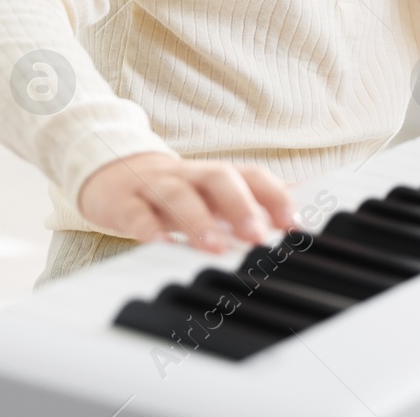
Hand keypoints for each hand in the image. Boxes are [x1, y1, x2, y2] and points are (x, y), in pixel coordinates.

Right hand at [77, 151, 299, 253]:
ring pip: (178, 193)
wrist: (113, 173)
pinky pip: (136, 212)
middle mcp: (190, 176)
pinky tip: (157, 243)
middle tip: (256, 236)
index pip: (252, 175)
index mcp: (215, 176)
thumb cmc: (176, 192)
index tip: (294, 226)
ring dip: (198, 219)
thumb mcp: (214, 197)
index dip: (275, 196)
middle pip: (218, 177)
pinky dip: (147, 226)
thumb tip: (306, 207)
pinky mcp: (124, 202)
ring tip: (214, 246)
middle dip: (240, 205)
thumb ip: (255, 202)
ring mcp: (156, 187)